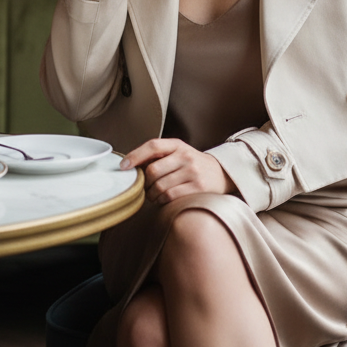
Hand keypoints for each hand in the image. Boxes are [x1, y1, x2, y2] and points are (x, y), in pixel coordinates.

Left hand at [120, 138, 234, 202]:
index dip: (135, 155)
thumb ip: (159, 156)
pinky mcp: (197, 188)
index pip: (153, 146)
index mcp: (178, 145)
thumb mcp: (179, 153)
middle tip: (145, 188)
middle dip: (144, 182)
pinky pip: (170, 196)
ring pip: (159, 186)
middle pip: (152, 171)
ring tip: (154, 195)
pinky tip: (163, 199)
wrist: (222, 174)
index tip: (123, 166)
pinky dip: (161, 201)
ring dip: (151, 195)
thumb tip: (132, 164)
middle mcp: (185, 156)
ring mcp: (192, 172)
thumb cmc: (194, 165)